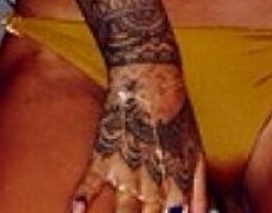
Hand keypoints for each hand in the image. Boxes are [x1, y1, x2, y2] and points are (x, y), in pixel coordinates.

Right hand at [69, 62, 207, 212]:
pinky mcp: (105, 151)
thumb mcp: (195, 147)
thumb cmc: (174, 110)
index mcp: (180, 179)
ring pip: (123, 211)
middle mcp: (155, 178)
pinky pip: (91, 180)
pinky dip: (82, 197)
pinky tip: (75, 212)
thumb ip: (197, 187)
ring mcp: (128, 166)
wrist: (148, 72)